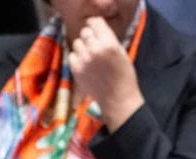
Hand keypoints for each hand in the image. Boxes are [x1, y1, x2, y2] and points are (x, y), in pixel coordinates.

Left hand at [69, 16, 144, 131]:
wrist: (118, 98)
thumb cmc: (124, 75)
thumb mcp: (121, 52)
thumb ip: (109, 38)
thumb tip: (96, 29)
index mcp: (109, 43)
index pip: (95, 22)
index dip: (95, 24)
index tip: (95, 28)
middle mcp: (95, 49)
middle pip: (85, 32)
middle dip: (89, 36)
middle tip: (94, 44)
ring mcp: (84, 59)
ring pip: (77, 42)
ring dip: (82, 47)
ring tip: (90, 55)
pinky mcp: (76, 69)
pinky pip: (71, 55)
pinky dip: (77, 57)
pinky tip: (85, 64)